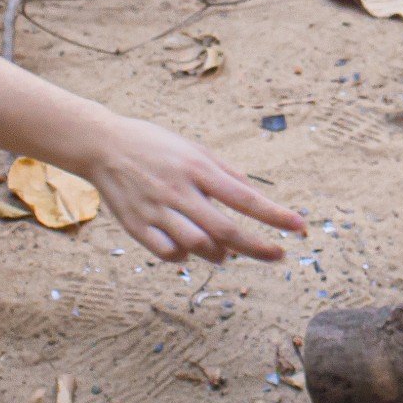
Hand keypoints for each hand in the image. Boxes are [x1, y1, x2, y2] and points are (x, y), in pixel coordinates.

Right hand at [73, 115, 302, 263]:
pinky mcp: (137, 228)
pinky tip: (192, 249)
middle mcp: (180, 191)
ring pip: (199, 247)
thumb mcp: (194, 149)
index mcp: (198, 168)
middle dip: (258, 247)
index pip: (245, 197)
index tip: (300, 227)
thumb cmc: (154, 145)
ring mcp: (157, 211)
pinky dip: (187, 257)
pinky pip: (169, 254)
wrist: (102, 146)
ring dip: (221, 254)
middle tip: (279, 255)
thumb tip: (253, 193)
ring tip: (229, 252)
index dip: (275, 215)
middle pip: (226, 230)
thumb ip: (224, 173)